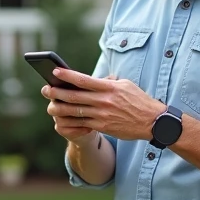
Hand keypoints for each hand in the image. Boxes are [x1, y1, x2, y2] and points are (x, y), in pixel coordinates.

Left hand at [41, 68, 164, 142]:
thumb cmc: (139, 101)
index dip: (67, 75)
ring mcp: (103, 115)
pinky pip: (82, 125)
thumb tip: (95, 79)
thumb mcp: (126, 85)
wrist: (153, 122)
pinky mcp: (103, 127)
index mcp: (109, 87)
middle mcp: (104, 101)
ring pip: (75, 112)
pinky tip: (62, 120)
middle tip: (45, 90)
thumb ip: (109, 82)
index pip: (84, 80)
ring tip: (50, 107)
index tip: (55, 71)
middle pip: (75, 96)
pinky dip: (71, 122)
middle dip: (57, 92)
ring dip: (60, 109)